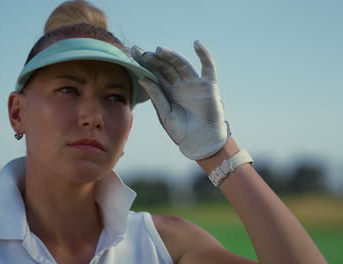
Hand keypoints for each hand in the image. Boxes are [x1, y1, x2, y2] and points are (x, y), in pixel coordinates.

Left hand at [131, 41, 230, 159]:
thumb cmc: (181, 131)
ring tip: (160, 50)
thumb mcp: (164, 113)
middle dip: (155, 59)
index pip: (155, 73)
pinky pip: (208, 66)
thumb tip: (142, 77)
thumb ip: (156, 95)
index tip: (133, 52)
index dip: (145, 63)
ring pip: (181, 65)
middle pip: (166, 67)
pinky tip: (197, 44)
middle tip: (143, 52)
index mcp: (167, 92)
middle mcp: (179, 85)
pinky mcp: (208, 85)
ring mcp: (194, 83)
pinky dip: (204, 54)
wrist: (200, 142)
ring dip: (172, 56)